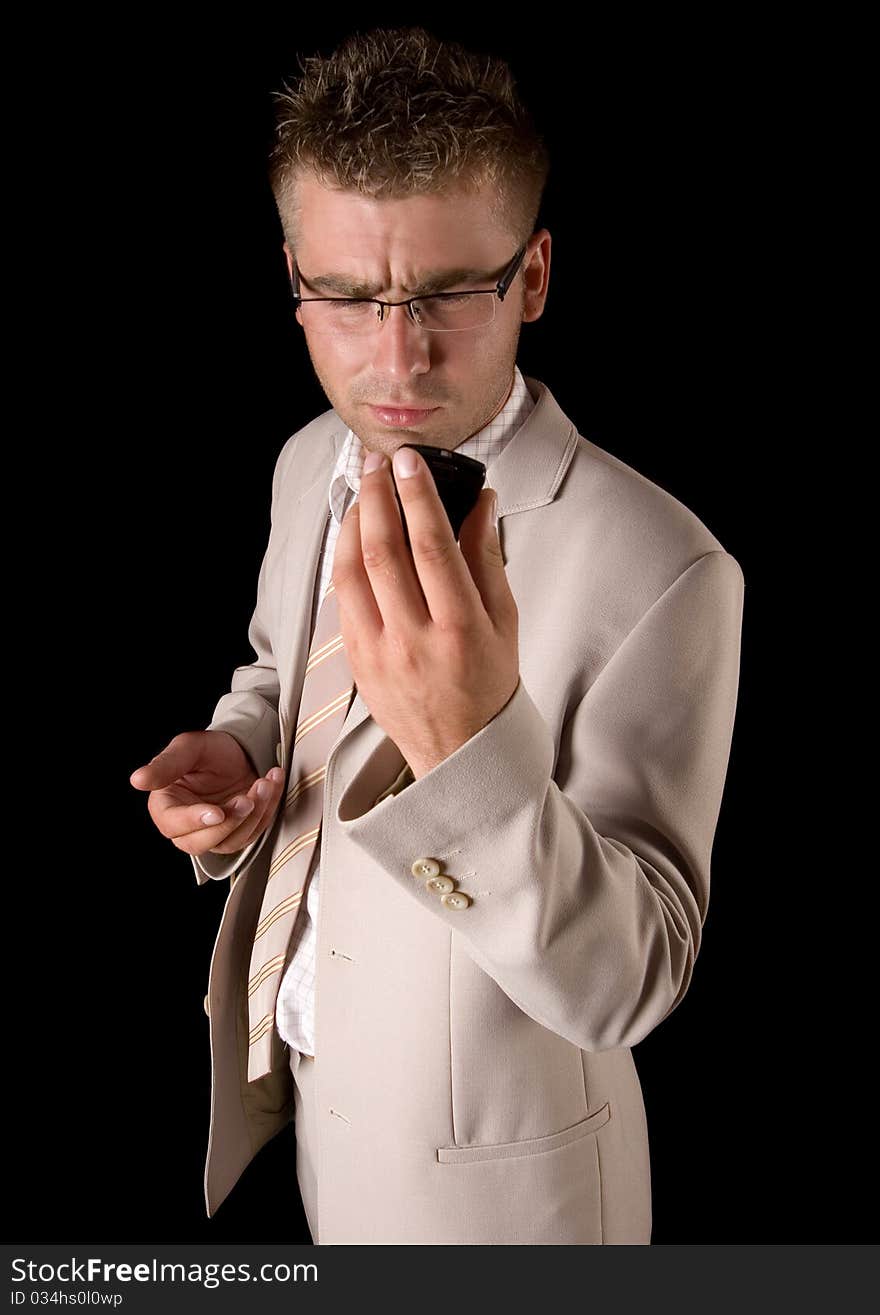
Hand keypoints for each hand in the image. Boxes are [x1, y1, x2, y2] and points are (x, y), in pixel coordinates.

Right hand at [129, 730, 285, 855]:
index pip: (173, 824)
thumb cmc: (209, 750)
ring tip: (265, 782)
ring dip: (253, 815)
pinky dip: (267, 810)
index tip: (216, 811)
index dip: (194, 821)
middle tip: (248, 796)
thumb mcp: (188, 748)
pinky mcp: (238, 833)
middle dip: (229, 821)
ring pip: (230, 841)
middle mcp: (187, 825)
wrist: (239, 750)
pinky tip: (272, 783)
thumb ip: (166, 764)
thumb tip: (137, 780)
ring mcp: (213, 832)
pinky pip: (253, 833)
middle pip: (200, 843)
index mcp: (166, 805)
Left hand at [331, 445, 519, 778]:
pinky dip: (344, 560)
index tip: (410, 462)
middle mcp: (414, 640)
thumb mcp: (504, 622)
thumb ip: (488, 560)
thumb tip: (481, 501)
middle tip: (377, 462)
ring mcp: (378, 654)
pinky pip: (342, 600)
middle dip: (377, 497)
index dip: (418, 498)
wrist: (459, 752)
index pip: (433, 547)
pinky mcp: (356, 662)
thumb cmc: (489, 685)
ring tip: (362, 492)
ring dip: (352, 524)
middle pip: (383, 552)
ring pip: (351, 573)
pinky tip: (354, 537)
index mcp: (460, 629)